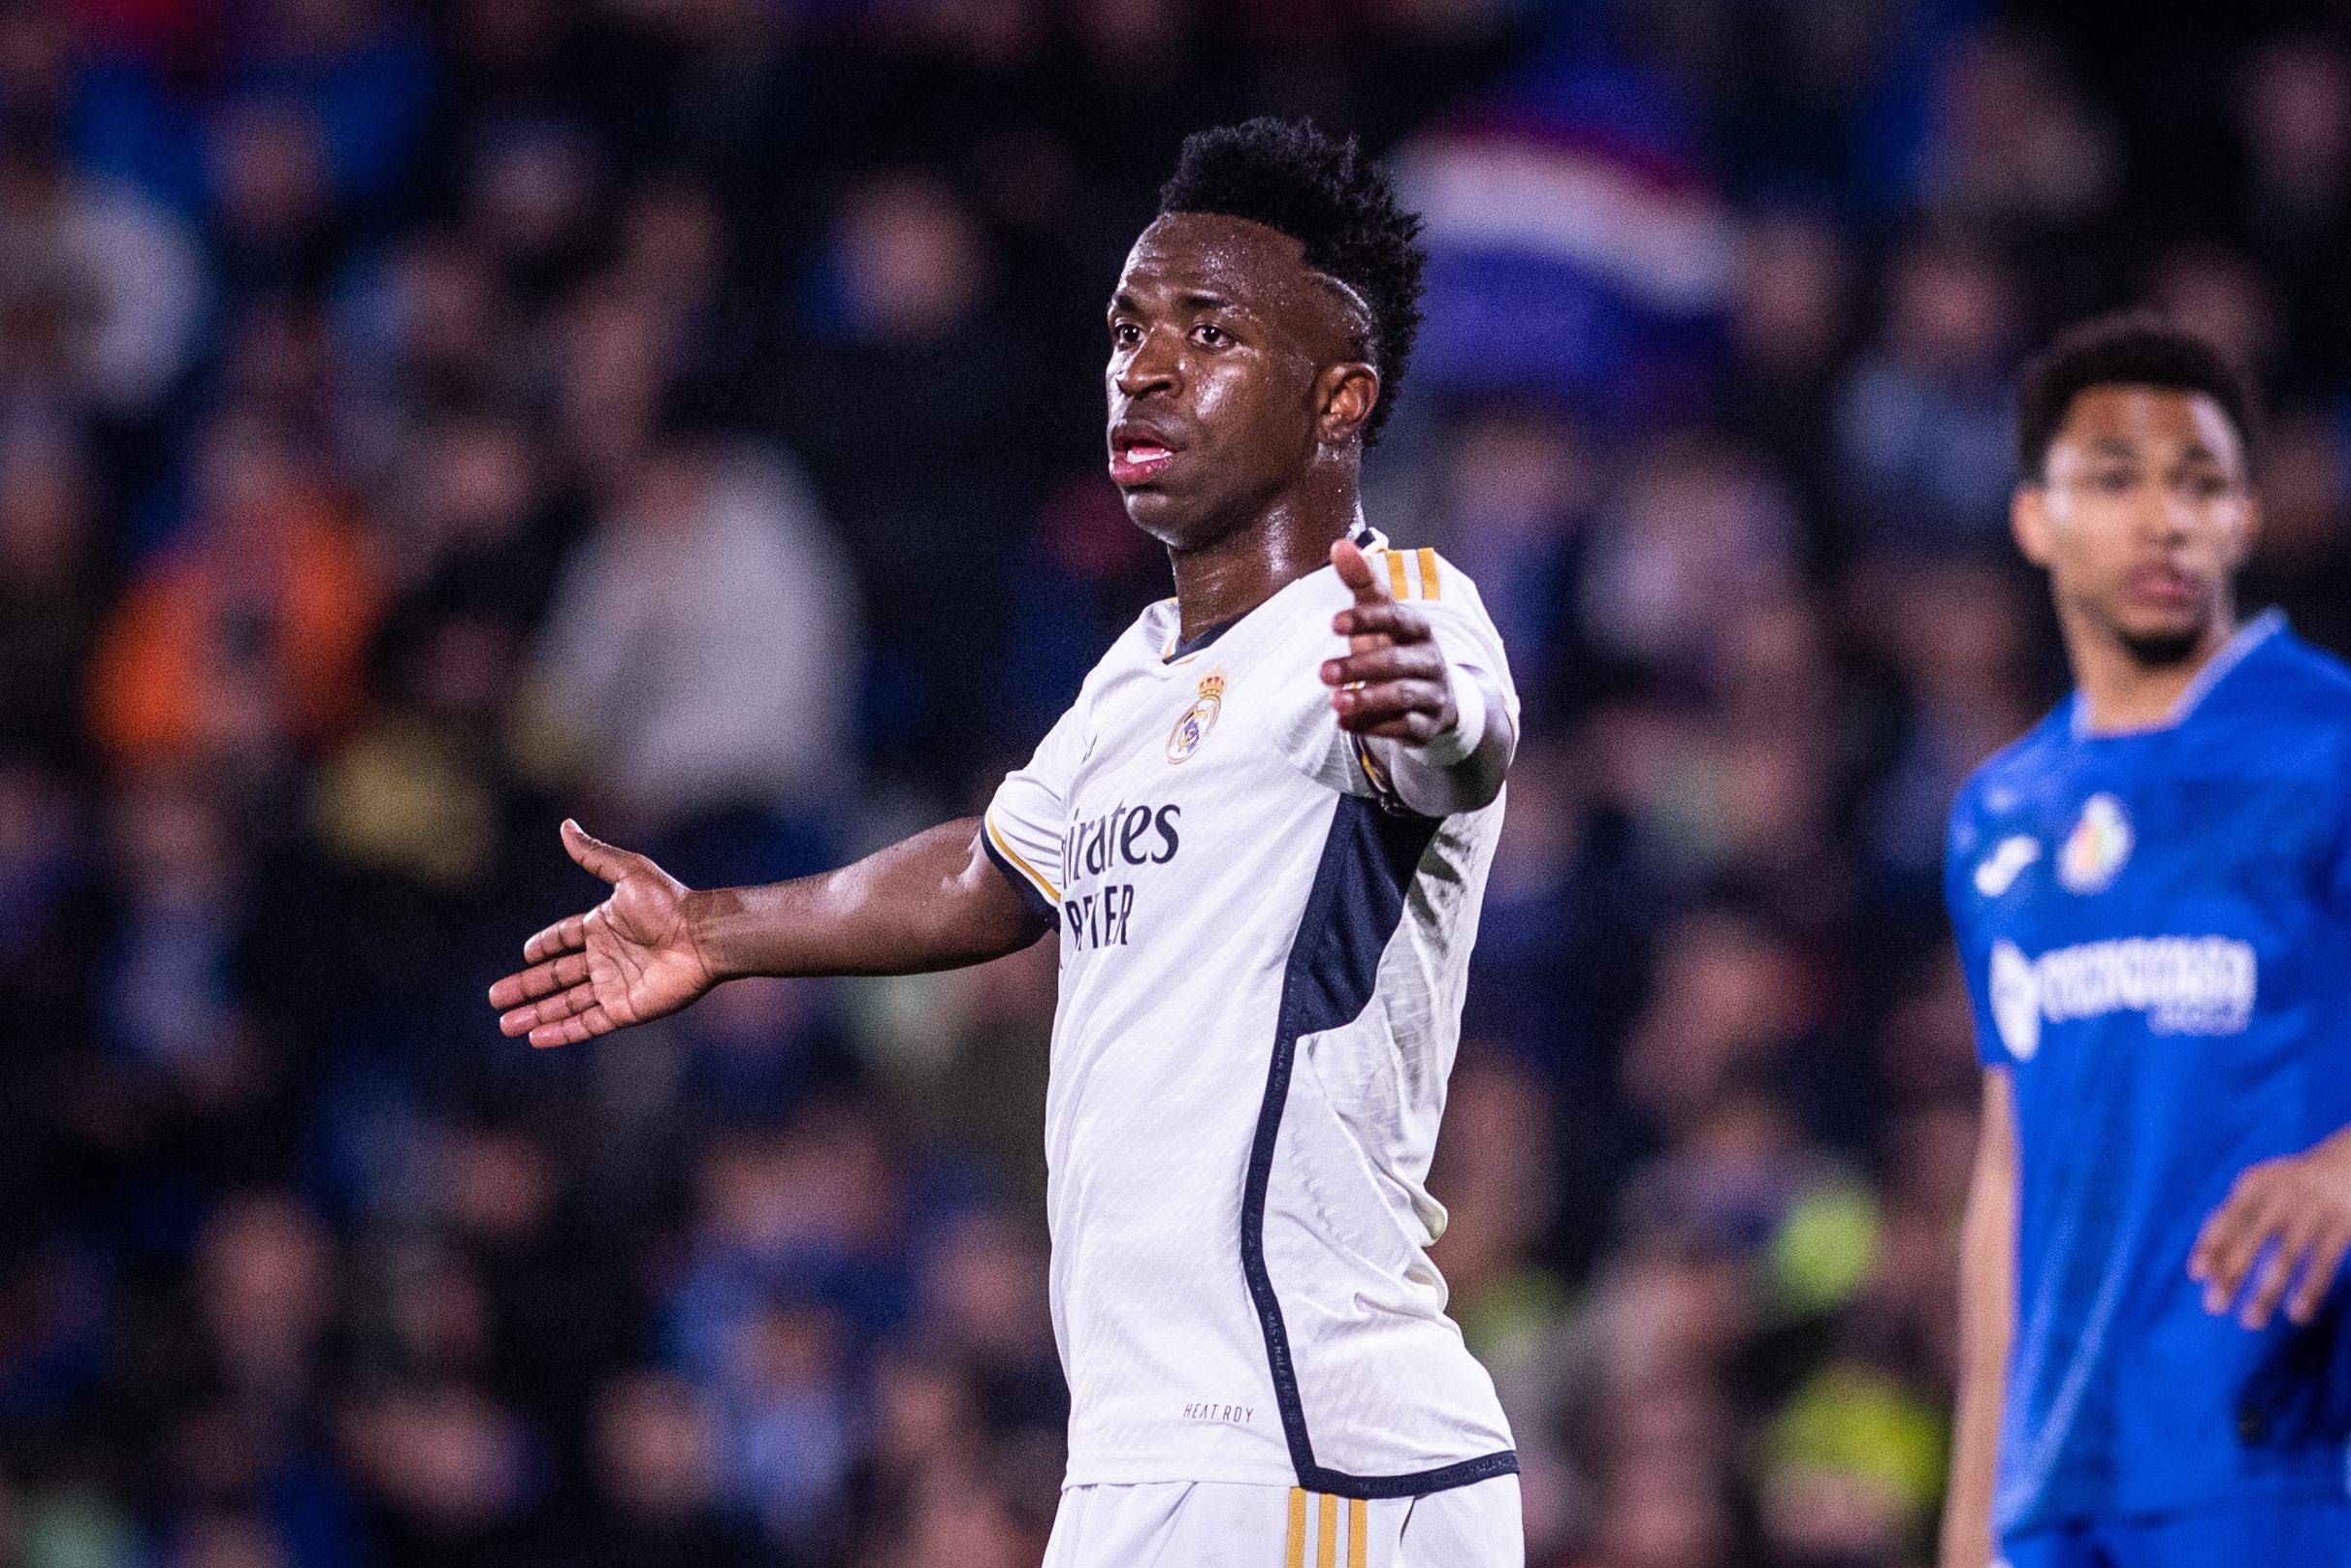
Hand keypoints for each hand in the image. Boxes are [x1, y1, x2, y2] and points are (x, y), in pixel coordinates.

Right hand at [488, 820, 717, 1047]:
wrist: (701, 937)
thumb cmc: (669, 903)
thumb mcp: (629, 871)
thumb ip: (594, 855)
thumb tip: (566, 825)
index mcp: (603, 926)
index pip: (564, 939)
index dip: (545, 946)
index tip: (526, 953)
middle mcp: (606, 958)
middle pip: (556, 976)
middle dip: (526, 988)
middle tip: (495, 998)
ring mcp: (614, 985)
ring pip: (565, 1003)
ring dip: (535, 1014)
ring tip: (505, 1025)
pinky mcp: (625, 1009)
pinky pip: (586, 1023)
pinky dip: (562, 1032)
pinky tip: (536, 1037)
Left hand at [1321, 538, 1456, 741]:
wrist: (1438, 700)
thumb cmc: (1397, 649)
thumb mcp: (1380, 617)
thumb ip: (1361, 582)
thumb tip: (1339, 543)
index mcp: (1417, 630)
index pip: (1397, 619)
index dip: (1367, 619)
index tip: (1333, 623)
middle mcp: (1430, 660)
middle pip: (1396, 662)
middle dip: (1359, 667)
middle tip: (1322, 672)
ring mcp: (1431, 694)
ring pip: (1403, 697)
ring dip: (1367, 700)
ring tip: (1334, 703)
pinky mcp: (1426, 725)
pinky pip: (1403, 728)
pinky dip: (1374, 727)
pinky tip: (1344, 724)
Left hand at [2189, 1135, 2350, 1327]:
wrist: (2350, 1159)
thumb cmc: (2294, 1181)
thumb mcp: (2263, 1184)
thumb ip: (2235, 1215)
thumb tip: (2202, 1263)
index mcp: (2255, 1184)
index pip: (2226, 1217)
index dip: (2211, 1244)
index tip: (2196, 1274)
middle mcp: (2281, 1195)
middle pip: (2250, 1239)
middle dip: (2231, 1272)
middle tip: (2213, 1306)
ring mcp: (2313, 1210)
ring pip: (2286, 1258)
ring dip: (2266, 1291)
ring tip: (2250, 1321)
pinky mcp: (2343, 1225)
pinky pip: (2323, 1262)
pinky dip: (2310, 1289)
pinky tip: (2297, 1314)